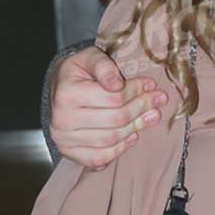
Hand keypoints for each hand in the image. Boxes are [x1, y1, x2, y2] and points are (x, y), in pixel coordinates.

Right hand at [50, 45, 166, 168]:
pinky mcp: (69, 153)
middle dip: (141, 108)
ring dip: (135, 128)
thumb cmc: (77, 73)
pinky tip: (132, 136)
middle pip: (115, 119)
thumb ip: (103, 65)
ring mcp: (64, 139)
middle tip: (157, 101)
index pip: (113, 97)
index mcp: (66, 93)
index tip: (150, 85)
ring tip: (150, 116)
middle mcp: (62, 119)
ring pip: (111, 139)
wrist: (58, 90)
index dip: (136, 91)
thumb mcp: (88, 58)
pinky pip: (100, 157)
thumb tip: (117, 83)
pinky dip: (120, 149)